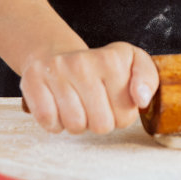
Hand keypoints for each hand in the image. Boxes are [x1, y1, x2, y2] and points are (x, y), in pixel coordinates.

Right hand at [18, 41, 157, 133]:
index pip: (126, 116)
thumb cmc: (99, 67)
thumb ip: (148, 80)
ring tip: (76, 105)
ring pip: (74, 125)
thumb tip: (141, 100)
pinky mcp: (32, 81)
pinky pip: (48, 121)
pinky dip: (54, 123)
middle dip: (99, 122)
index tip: (113, 101)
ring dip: (77, 123)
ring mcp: (56, 70)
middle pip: (101, 124)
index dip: (121, 116)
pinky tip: (58, 108)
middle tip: (93, 105)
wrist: (56, 54)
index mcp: (112, 59)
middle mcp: (83, 62)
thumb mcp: (133, 64)